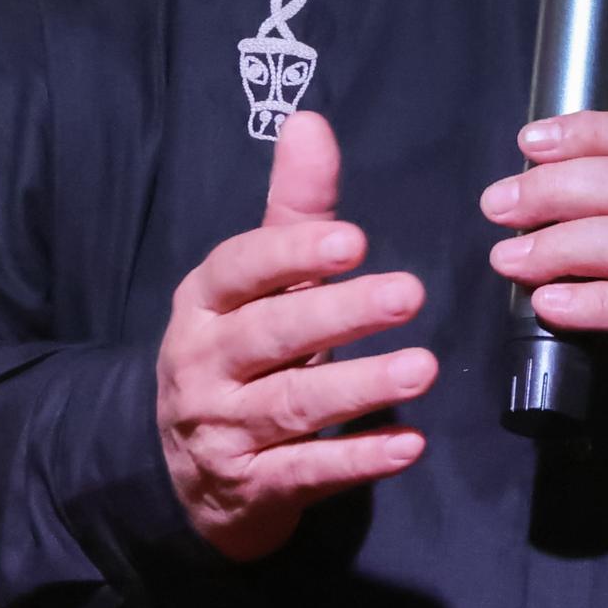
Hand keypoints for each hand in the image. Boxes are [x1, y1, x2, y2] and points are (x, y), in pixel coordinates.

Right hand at [157, 110, 432, 559]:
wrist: (183, 473)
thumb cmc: (238, 353)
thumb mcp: (256, 282)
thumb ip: (291, 209)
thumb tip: (310, 119)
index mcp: (203, 303)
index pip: (240, 270)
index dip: (293, 254)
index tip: (352, 239)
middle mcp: (203, 364)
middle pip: (272, 336)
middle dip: (340, 314)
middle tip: (409, 294)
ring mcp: (223, 430)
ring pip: (293, 405)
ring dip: (361, 386)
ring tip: (423, 367)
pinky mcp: (252, 487)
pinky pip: (307, 472)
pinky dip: (358, 459)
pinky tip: (409, 445)